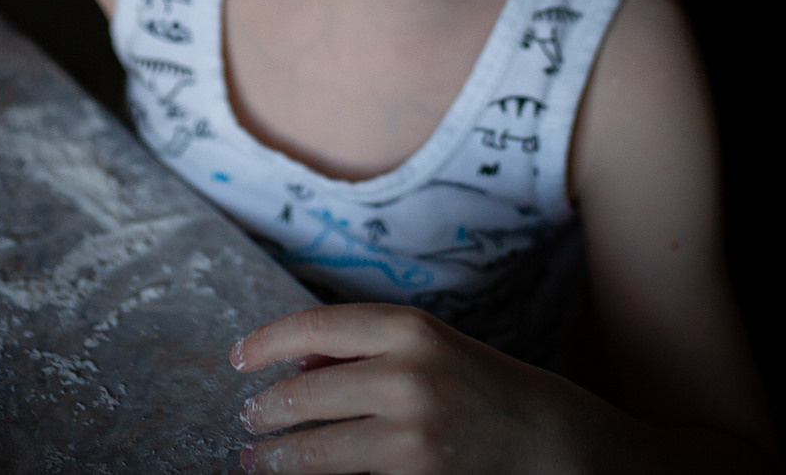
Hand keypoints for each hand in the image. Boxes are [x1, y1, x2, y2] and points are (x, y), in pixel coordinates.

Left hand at [232, 303, 614, 473]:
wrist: (547, 440)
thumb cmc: (479, 387)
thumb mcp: (429, 346)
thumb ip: (362, 348)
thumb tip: (294, 361)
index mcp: (410, 329)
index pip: (314, 326)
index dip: (266, 342)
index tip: (239, 359)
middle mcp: (407, 378)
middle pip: (304, 395)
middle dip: (266, 412)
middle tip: (249, 420)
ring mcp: (411, 437)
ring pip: (315, 451)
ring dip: (277, 458)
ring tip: (258, 458)